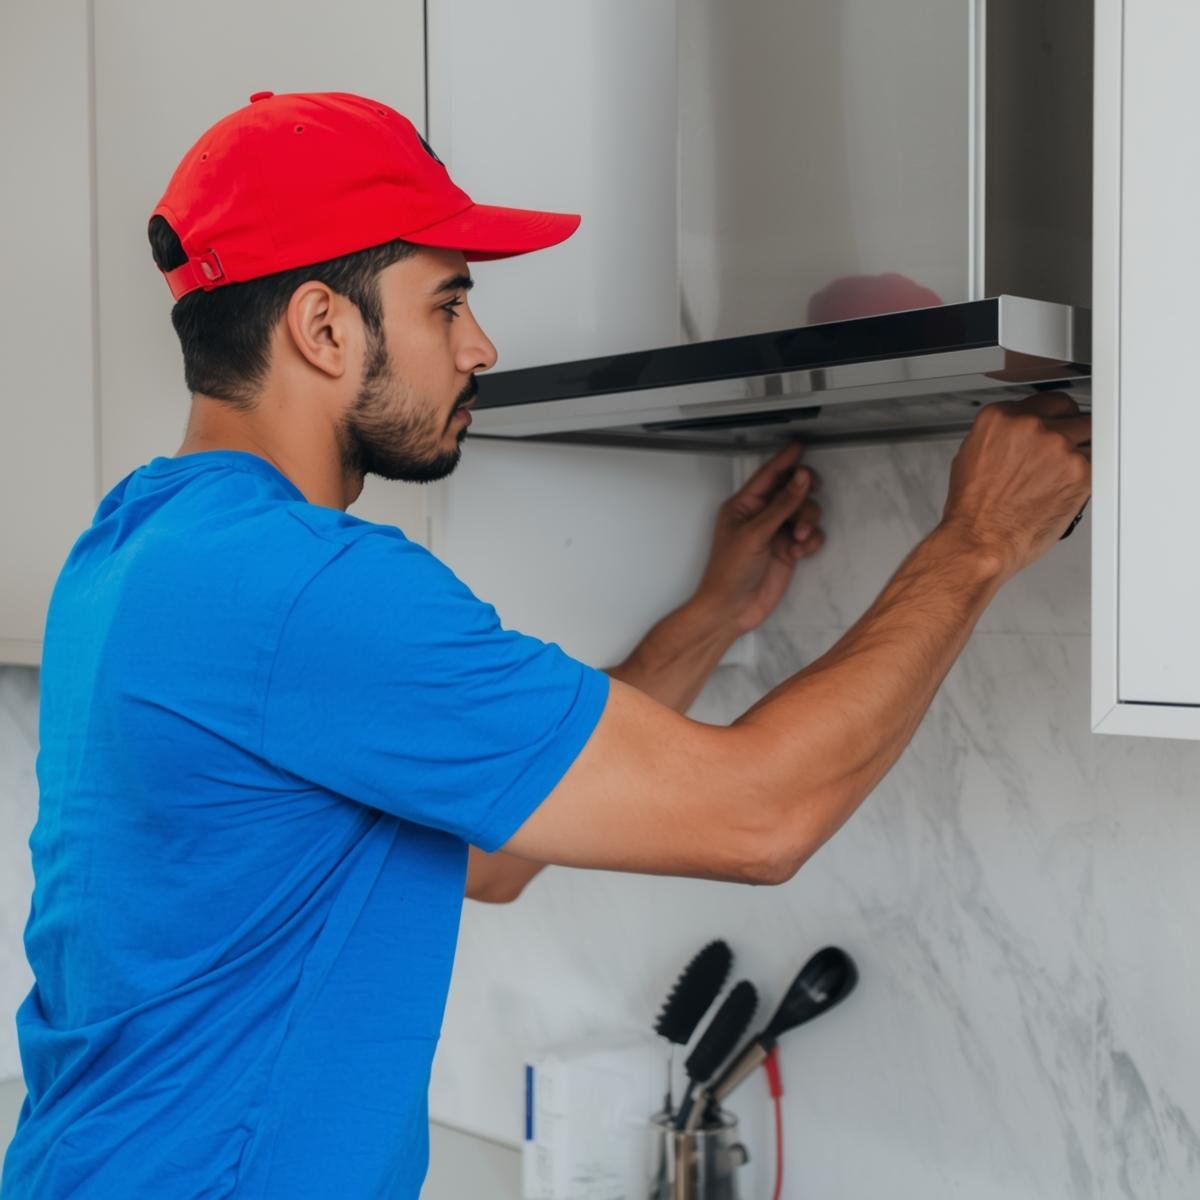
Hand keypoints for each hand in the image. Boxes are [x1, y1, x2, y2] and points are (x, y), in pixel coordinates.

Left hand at [693, 442, 823, 633]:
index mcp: (743, 506)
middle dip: (803, 498)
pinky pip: (810, 536)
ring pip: (805, 513)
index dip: (785, 461)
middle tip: (806, 502)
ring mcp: (776, 533)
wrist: (732, 609)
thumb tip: (801, 478)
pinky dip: (810, 542)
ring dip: (807, 523)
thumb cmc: (730, 571)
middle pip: (793, 492)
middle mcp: (761, 516)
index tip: (800, 445)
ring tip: (799, 541)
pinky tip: (799, 553)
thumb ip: (782, 505)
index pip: (768, 476)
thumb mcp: (755, 534)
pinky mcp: (788, 551)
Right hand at [941, 392, 1091, 579]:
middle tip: (1061, 454)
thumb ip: (1002, 436)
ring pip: (1090, 436)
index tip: (1055, 428)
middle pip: (1072, 413)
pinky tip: (1069, 488)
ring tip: (1063, 476)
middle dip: (1069, 432)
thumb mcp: (971, 457)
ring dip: (1081, 453)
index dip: (1053, 418)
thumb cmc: (974, 509)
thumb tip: (1021, 435)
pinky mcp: (1079, 470)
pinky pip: (1099, 463)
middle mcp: (1029, 426)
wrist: (980, 540)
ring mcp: (1057, 446)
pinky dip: (1087, 476)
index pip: (1046, 400)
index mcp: (1000, 417)